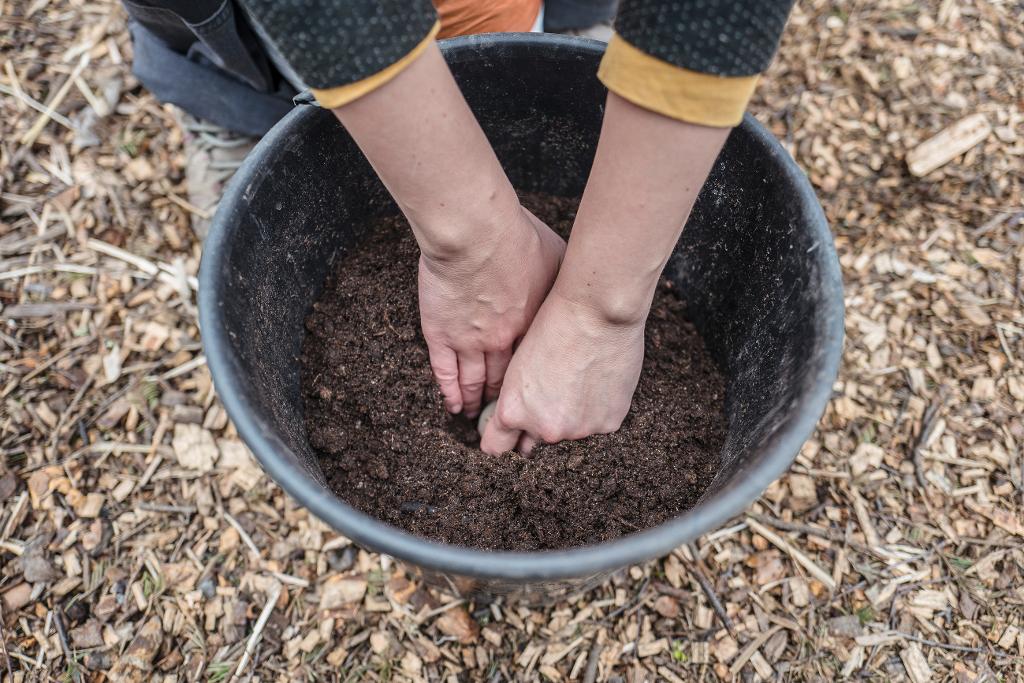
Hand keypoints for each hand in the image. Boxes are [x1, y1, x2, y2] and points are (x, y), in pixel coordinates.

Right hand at [419, 207, 564, 416]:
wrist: (476, 233)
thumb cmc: (517, 237)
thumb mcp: (556, 258)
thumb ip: (562, 279)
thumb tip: (575, 286)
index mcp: (533, 326)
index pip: (537, 365)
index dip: (537, 383)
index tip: (539, 394)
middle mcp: (504, 341)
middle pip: (508, 380)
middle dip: (508, 401)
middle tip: (510, 418)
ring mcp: (470, 341)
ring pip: (475, 381)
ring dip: (477, 401)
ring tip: (477, 417)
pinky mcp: (442, 334)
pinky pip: (446, 372)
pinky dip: (450, 391)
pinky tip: (454, 405)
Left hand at [480, 288, 644, 453]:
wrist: (598, 311)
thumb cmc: (553, 325)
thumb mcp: (517, 364)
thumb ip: (515, 400)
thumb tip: (513, 421)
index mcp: (514, 413)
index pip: (495, 448)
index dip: (500, 438)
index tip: (504, 432)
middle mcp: (545, 430)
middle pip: (534, 444)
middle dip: (537, 427)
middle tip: (549, 395)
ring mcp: (580, 430)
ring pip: (569, 432)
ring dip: (571, 416)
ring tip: (578, 378)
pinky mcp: (608, 423)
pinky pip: (597, 423)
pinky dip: (597, 408)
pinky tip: (597, 379)